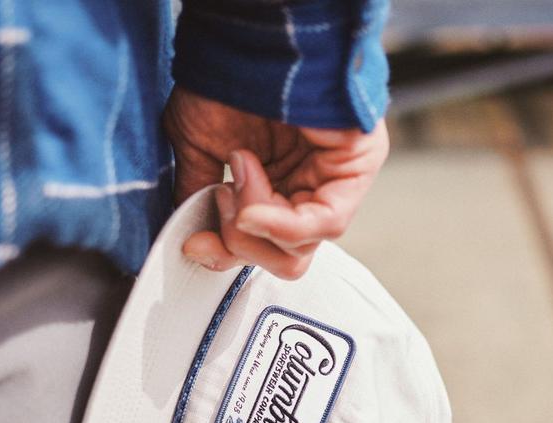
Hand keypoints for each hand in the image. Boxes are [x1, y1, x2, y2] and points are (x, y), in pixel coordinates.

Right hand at [162, 87, 388, 279]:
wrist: (248, 33)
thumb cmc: (228, 77)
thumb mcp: (201, 148)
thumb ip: (200, 199)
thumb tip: (196, 240)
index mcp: (279, 186)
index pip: (264, 248)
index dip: (229, 255)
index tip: (196, 244)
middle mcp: (310, 187)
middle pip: (285, 260)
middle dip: (243, 242)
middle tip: (221, 199)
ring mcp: (335, 181)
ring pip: (301, 248)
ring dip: (253, 221)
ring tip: (239, 172)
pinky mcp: (356, 167)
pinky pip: (324, 224)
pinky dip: (280, 224)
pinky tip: (250, 203)